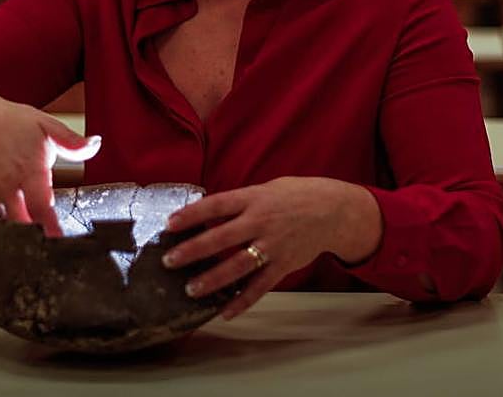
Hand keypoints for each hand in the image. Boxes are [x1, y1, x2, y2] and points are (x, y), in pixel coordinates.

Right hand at [0, 87, 98, 236]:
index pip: (42, 208)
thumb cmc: (9, 122)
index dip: (52, 229)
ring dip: (28, 235)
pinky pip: (4, 219)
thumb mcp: (45, 124)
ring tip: (46, 244)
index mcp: (29, 170)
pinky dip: (16, 225)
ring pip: (13, 225)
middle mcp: (10, 186)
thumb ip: (71, 141)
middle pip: (24, 225)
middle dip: (40, 240)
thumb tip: (95, 144)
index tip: (64, 244)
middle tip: (59, 250)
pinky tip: (30, 227)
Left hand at [161, 176, 382, 319]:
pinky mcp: (284, 265)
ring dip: (212, 279)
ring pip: (238, 266)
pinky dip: (243, 301)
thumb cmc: (295, 196)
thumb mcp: (265, 190)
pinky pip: (260, 286)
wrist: (333, 210)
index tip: (169, 225)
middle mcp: (261, 222)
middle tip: (169, 261)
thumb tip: (207, 216)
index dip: (191, 215)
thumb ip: (238, 203)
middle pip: (221, 238)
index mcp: (253, 198)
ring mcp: (272, 245)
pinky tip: (225, 311)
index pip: (215, 205)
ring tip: (190, 289)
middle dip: (193, 250)